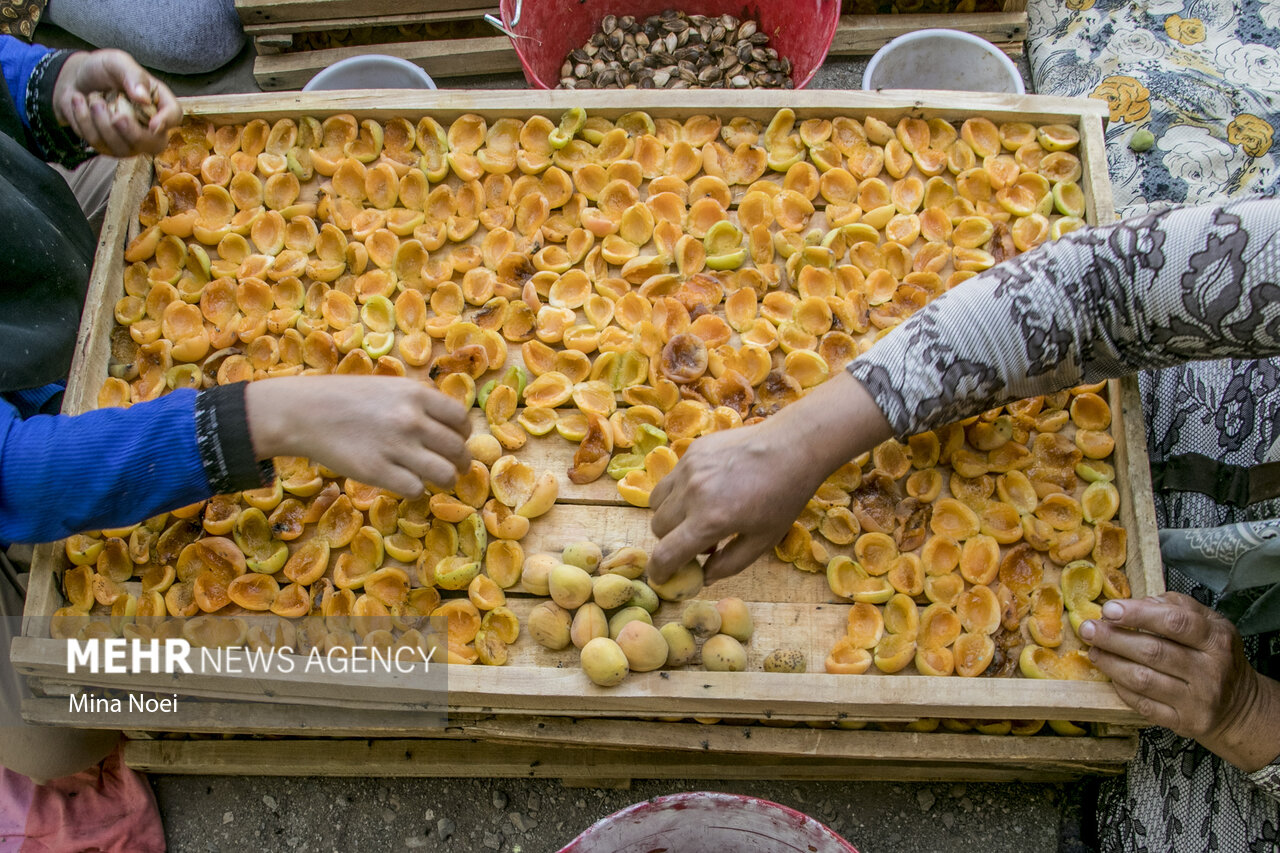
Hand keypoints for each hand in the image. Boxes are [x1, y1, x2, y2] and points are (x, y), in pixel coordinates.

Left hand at [53, 50, 180, 155]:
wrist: (75, 80)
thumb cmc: (102, 70)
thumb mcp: (117, 62)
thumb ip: (132, 75)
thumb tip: (143, 98)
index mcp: (158, 102)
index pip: (174, 115)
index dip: (166, 122)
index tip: (153, 124)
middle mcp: (149, 126)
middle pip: (154, 144)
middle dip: (133, 134)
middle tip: (116, 117)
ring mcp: (129, 141)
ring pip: (123, 147)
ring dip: (101, 122)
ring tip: (93, 98)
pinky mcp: (108, 147)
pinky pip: (98, 143)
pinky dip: (84, 120)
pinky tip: (80, 102)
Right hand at [245, 376, 471, 498]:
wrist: (303, 412)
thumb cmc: (343, 397)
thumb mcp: (387, 386)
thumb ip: (417, 402)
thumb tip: (445, 422)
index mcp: (416, 394)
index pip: (461, 419)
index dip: (463, 434)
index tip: (458, 441)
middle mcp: (412, 420)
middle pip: (457, 449)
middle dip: (461, 463)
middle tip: (457, 469)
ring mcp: (396, 447)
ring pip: (444, 474)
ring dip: (446, 481)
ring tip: (439, 481)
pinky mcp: (378, 472)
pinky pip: (416, 489)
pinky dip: (416, 490)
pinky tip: (408, 485)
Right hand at [648, 372, 891, 584]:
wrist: (793, 447)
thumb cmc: (784, 497)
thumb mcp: (763, 541)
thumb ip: (729, 564)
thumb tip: (704, 577)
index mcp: (709, 520)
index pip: (666, 554)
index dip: (659, 572)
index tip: (662, 577)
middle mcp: (692, 493)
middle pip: (658, 528)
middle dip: (671, 541)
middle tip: (699, 541)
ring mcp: (689, 468)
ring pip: (657, 502)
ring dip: (670, 516)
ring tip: (697, 515)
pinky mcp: (693, 451)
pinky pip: (671, 478)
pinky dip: (679, 492)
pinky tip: (707, 490)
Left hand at [1082, 592, 1279, 771]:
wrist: (1239, 706)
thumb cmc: (1215, 657)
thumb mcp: (1209, 623)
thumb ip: (1176, 606)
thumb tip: (1137, 602)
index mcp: (1216, 639)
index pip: (1175, 622)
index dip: (1138, 614)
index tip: (1109, 609)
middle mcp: (1210, 671)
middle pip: (1153, 651)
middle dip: (1113, 638)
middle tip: (1089, 629)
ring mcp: (1198, 700)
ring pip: (1143, 680)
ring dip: (1111, 663)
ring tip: (1094, 650)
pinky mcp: (1185, 722)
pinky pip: (1144, 704)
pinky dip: (1122, 688)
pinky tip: (1111, 675)